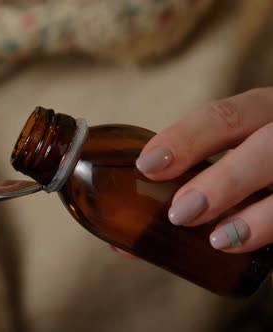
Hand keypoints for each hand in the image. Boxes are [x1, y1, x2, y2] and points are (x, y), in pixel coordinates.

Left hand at [136, 88, 272, 252]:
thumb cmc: (252, 168)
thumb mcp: (228, 161)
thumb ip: (184, 189)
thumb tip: (124, 242)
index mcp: (261, 113)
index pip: (224, 115)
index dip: (185, 138)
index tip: (148, 164)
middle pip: (268, 146)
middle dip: (224, 179)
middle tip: (182, 211)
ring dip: (259, 216)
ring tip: (219, 239)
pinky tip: (249, 247)